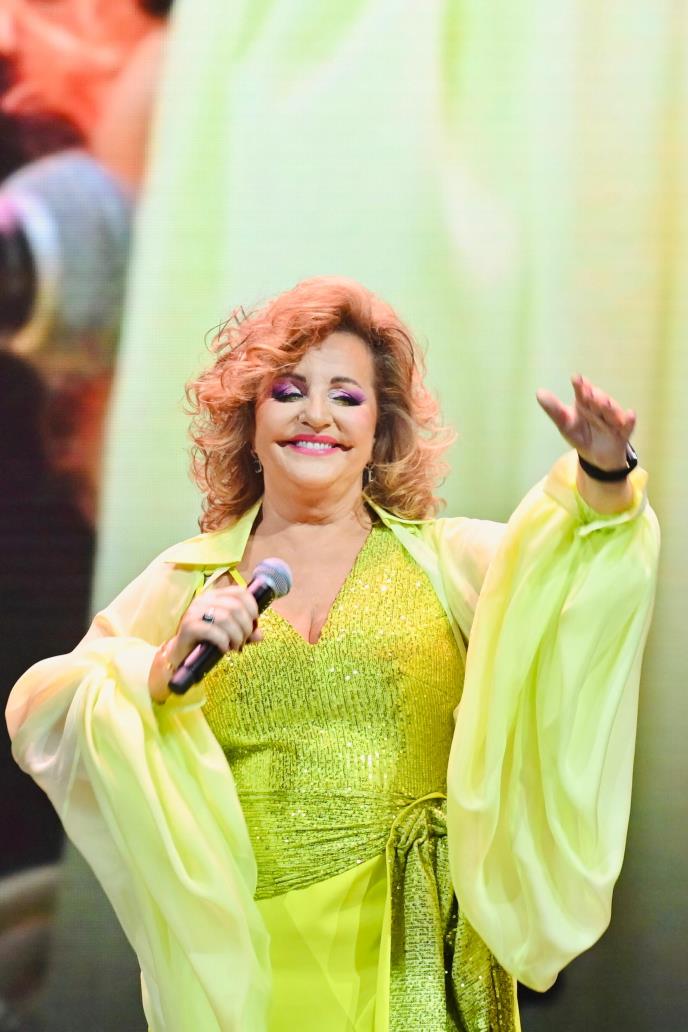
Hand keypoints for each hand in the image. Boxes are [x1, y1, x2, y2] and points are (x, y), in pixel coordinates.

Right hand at [148, 585, 261, 701]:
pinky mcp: (188, 626)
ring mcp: (194, 611)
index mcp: (215, 595)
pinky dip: (223, 641)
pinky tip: (224, 649)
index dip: (252, 608)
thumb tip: (260, 635)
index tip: (253, 625)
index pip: (240, 592)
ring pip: (225, 618)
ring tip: (235, 646)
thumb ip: (245, 632)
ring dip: (236, 635)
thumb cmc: (207, 641)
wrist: (181, 656)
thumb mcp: (230, 635)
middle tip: (243, 641)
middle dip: (245, 626)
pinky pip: (212, 631)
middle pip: (236, 606)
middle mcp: (204, 599)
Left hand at [536, 374, 635, 470]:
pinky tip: (630, 414)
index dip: (580, 386)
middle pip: (599, 400)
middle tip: (588, 393)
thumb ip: (554, 410)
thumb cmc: (581, 435)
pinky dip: (630, 420)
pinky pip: (628, 426)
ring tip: (604, 402)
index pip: (583, 393)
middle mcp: (600, 408)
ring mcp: (612, 419)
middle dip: (595, 396)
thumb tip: (539, 392)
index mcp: (585, 404)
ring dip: (609, 407)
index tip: (576, 379)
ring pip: (612, 411)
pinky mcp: (622, 432)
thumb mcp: (565, 424)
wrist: (596, 458)